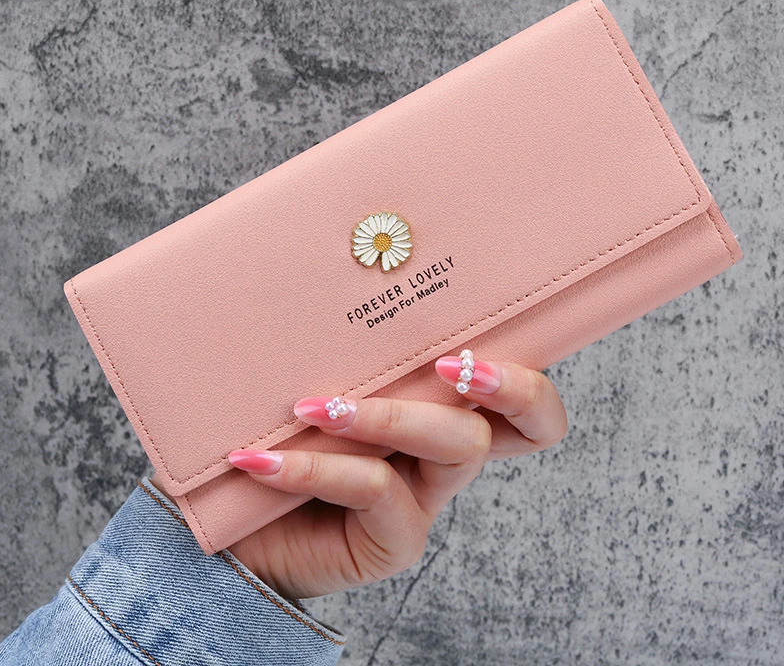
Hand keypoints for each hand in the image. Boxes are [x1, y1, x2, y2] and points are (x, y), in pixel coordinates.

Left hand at [200, 355, 565, 599]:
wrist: (230, 525)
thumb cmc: (279, 432)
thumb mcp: (318, 374)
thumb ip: (341, 342)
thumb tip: (335, 265)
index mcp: (441, 408)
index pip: (523, 394)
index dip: (527, 376)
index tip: (466, 343)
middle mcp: (446, 452)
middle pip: (531, 425)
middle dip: (509, 387)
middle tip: (447, 364)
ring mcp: (426, 498)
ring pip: (457, 447)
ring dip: (387, 415)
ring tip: (312, 406)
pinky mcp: (394, 541)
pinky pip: (376, 489)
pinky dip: (318, 466)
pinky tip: (261, 459)